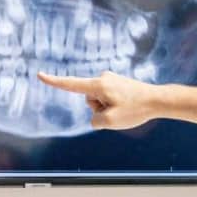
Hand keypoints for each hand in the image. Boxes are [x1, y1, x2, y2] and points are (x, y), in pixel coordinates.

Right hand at [36, 70, 159, 129]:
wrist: (157, 100)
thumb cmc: (135, 109)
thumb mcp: (110, 121)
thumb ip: (95, 121)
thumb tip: (95, 116)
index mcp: (98, 85)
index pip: (71, 84)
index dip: (54, 81)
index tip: (40, 74)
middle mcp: (103, 78)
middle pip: (90, 101)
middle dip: (100, 110)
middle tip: (120, 110)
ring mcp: (110, 80)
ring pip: (99, 101)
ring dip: (109, 109)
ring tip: (126, 108)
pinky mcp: (117, 83)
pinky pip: (108, 99)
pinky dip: (115, 106)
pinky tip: (129, 106)